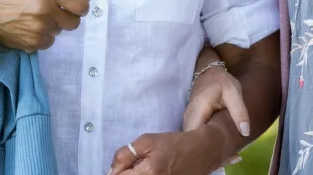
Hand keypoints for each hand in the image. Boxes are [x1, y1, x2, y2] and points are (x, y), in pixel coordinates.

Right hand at [0, 0, 95, 51]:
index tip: (76, 6)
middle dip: (68, 17)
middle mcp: (45, 11)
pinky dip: (45, 36)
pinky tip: (32, 28)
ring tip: (37, 18)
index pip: (81, 5)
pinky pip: (51, 41)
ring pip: (61, 31)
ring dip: (54, 25)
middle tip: (54, 12)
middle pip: (75, 22)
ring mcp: (40, 29)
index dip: (82, 7)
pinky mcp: (34, 43)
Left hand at [108, 128, 223, 174]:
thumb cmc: (173, 144)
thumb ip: (124, 155)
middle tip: (133, 167)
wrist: (200, 152)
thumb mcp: (146, 141)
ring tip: (143, 170)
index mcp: (147, 174)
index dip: (116, 171)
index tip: (122, 166)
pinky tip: (150, 173)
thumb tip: (111, 171)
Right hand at [184, 63, 247, 166]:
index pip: (195, 137)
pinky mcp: (193, 122)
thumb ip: (239, 111)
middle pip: (193, 143)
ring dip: (209, 151)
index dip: (206, 150)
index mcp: (197, 111)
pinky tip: (224, 151)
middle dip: (209, 155)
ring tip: (229, 158)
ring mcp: (189, 120)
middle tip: (230, 160)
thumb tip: (245, 132)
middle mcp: (189, 118)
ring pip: (194, 141)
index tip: (222, 156)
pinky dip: (208, 145)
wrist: (209, 71)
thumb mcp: (233, 91)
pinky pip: (197, 137)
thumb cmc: (221, 80)